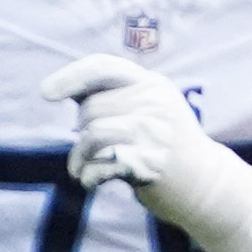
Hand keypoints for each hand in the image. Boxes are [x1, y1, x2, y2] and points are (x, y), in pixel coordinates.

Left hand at [43, 56, 251, 251]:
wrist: (206, 183)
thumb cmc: (166, 146)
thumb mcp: (149, 110)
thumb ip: (114, 97)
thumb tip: (62, 87)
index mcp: (152, 84)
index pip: (103, 67)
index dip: (71, 77)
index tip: (46, 93)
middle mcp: (154, 102)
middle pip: (90, 108)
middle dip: (80, 131)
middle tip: (88, 151)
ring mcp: (154, 132)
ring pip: (90, 135)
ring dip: (78, 158)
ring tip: (81, 169)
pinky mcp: (150, 164)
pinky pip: (100, 164)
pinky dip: (88, 177)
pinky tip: (93, 182)